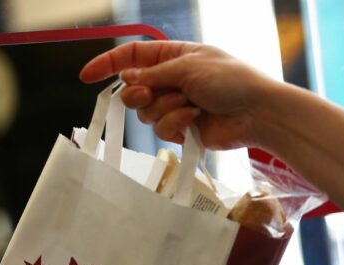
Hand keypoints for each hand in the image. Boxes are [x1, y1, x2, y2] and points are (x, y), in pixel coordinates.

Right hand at [80, 41, 278, 149]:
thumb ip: (154, 74)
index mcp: (173, 56)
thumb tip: (127, 79)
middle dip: (139, 93)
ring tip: (190, 105)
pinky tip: (195, 119)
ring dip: (165, 109)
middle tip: (149, 93)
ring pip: (146, 113)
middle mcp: (171, 80)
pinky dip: (176, 124)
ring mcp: (177, 106)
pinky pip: (162, 129)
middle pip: (133, 90)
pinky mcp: (183, 129)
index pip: (131, 57)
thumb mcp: (188, 67)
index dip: (107, 65)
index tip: (86, 78)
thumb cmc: (231, 80)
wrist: (257, 112)